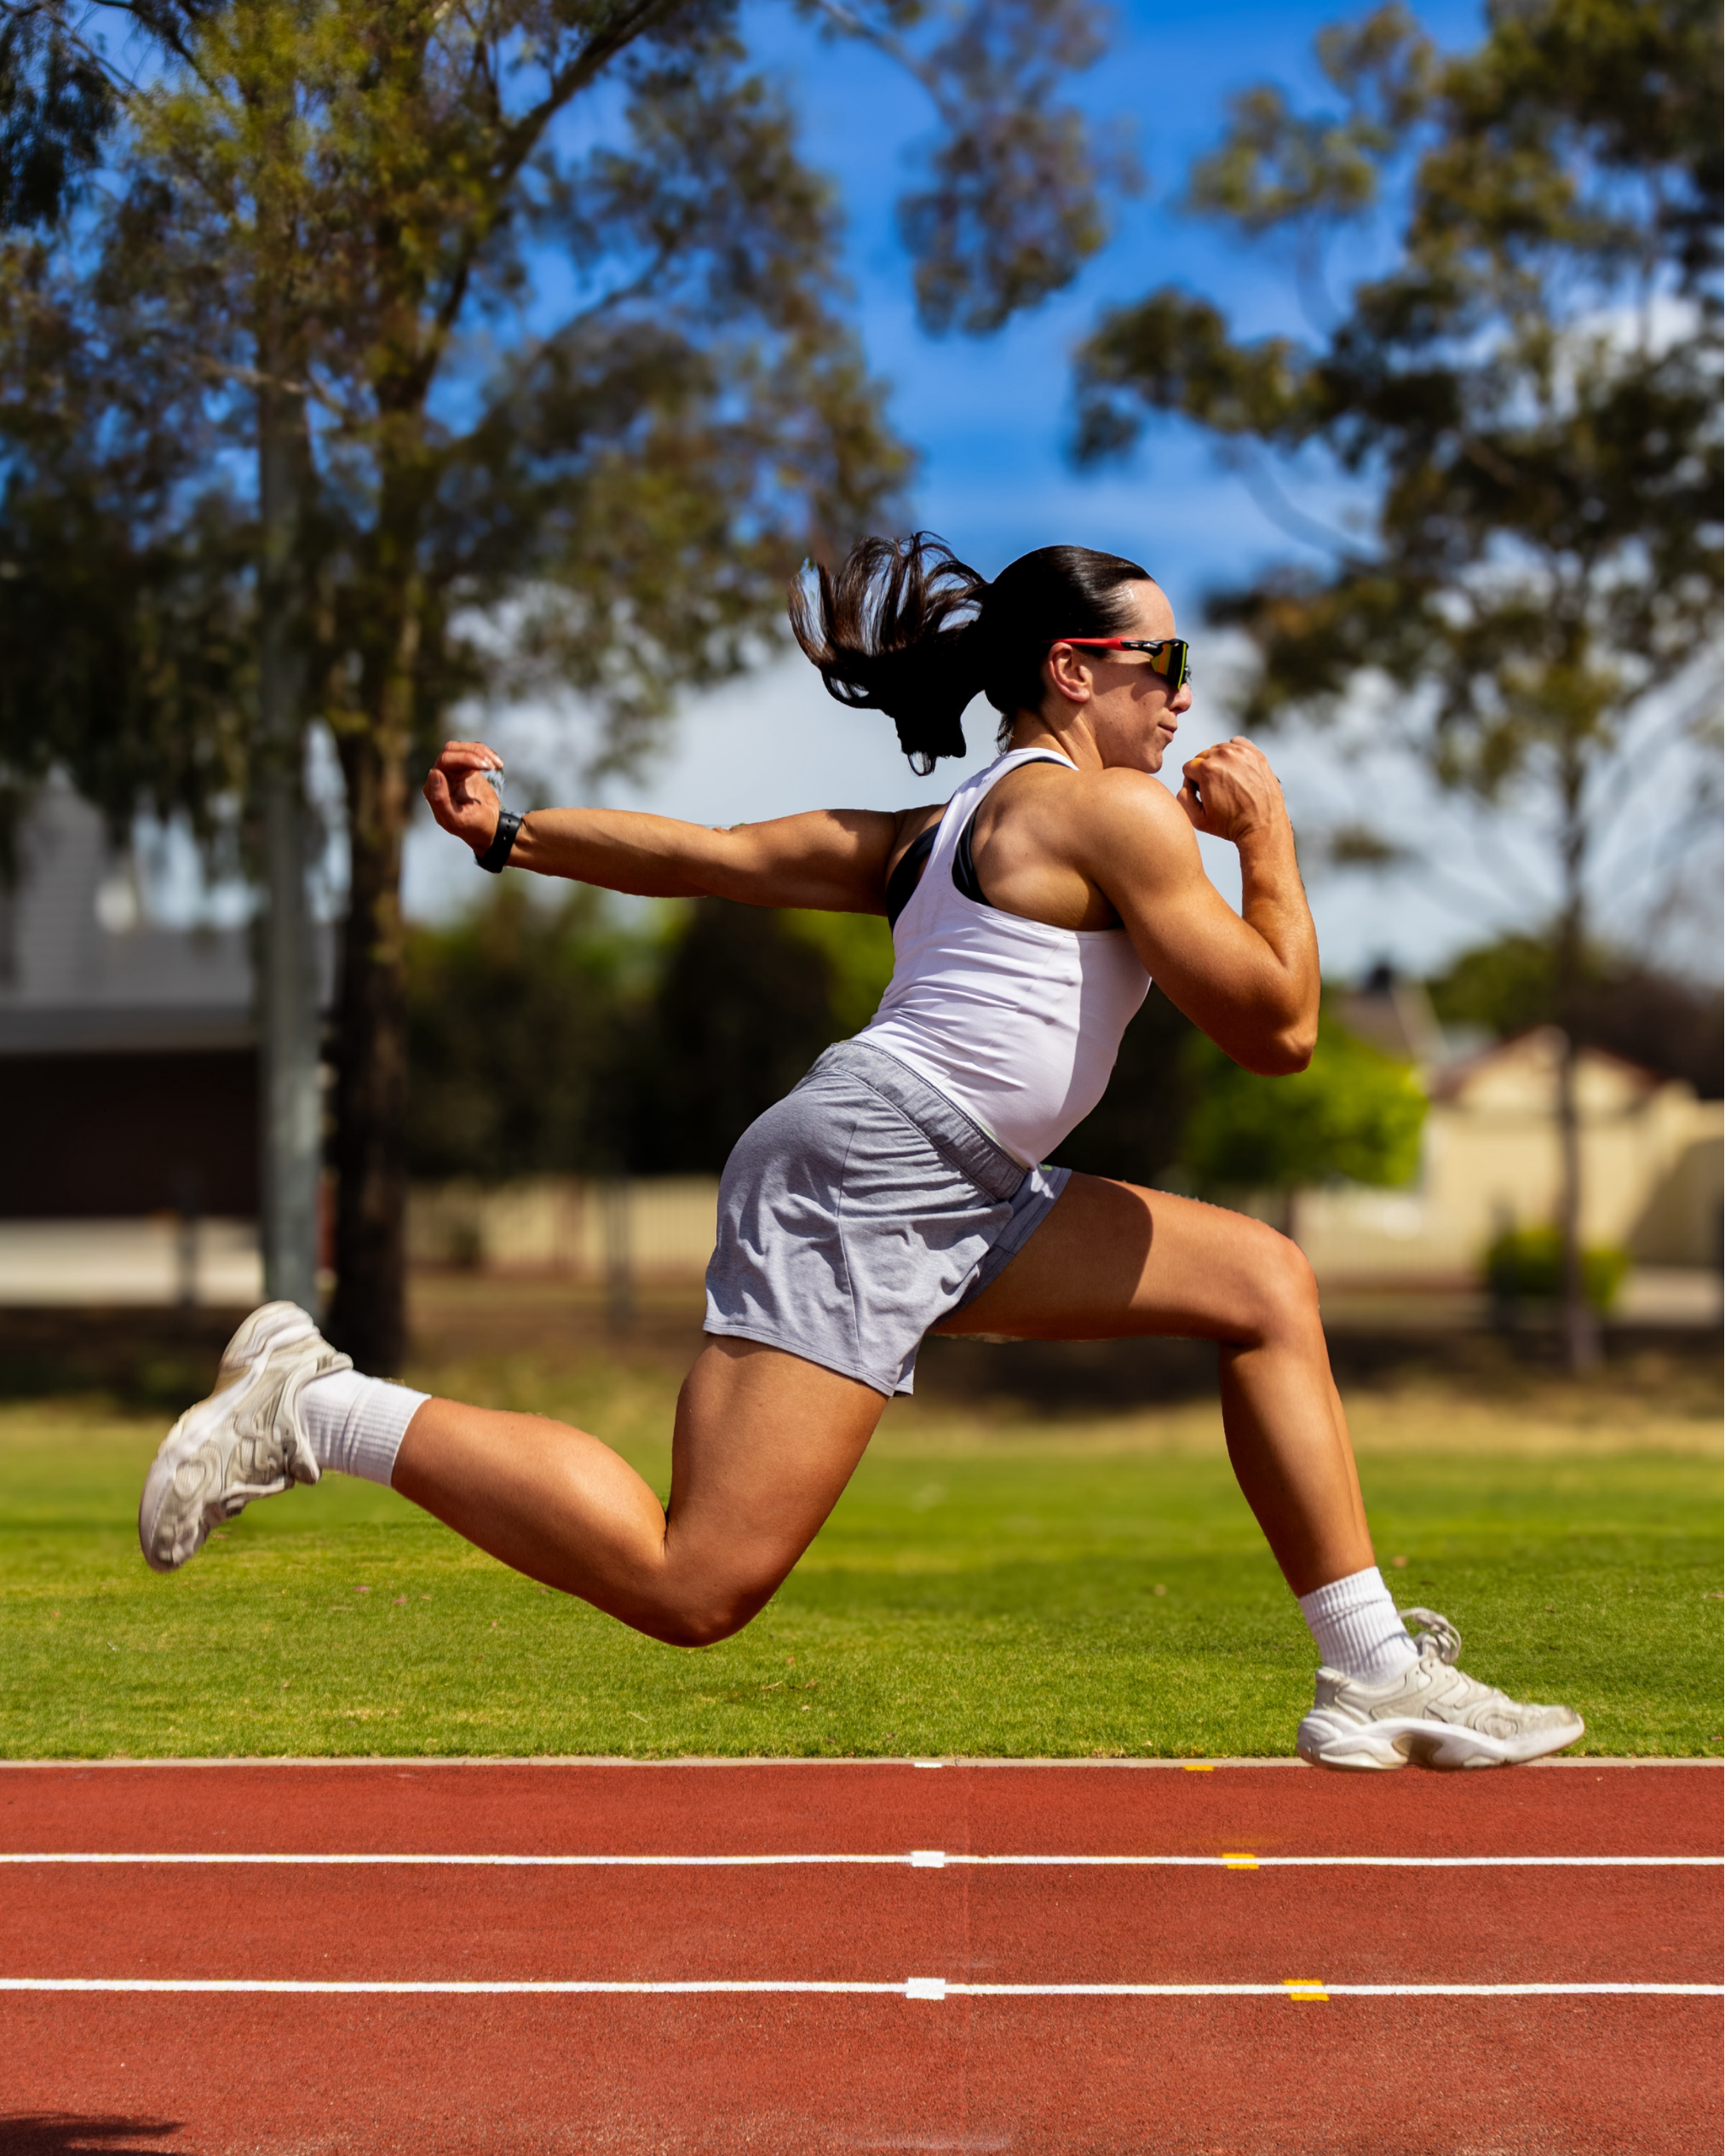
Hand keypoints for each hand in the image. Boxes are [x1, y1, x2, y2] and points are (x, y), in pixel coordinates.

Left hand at [424, 740, 503, 855]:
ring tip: (497, 765)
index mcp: (434, 788)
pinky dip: (486, 754)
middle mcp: (441, 776)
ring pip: (462, 747)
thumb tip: (434, 772)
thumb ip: (440, 800)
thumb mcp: (456, 819)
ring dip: (480, 752)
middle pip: (451, 751)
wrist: (489, 827)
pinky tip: (497, 764)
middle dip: (473, 755)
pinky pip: (472, 750)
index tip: (484, 768)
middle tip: (491, 766)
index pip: (443, 763)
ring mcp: (453, 770)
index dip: (463, 760)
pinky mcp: (466, 767)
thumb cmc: (471, 827)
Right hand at [1177, 737, 1286, 846]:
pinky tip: (1237, 770)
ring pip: (1219, 750)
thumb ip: (1183, 797)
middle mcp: (1223, 755)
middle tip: (1217, 790)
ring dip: (1219, 763)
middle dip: (1205, 772)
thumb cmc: (1230, 825)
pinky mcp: (1256, 753)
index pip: (1189, 767)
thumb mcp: (1197, 819)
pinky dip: (1234, 754)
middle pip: (1203, 757)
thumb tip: (1186, 783)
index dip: (1193, 783)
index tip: (1203, 794)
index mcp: (1206, 769)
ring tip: (1228, 782)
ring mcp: (1241, 752)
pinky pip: (1236, 744)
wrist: (1263, 827)